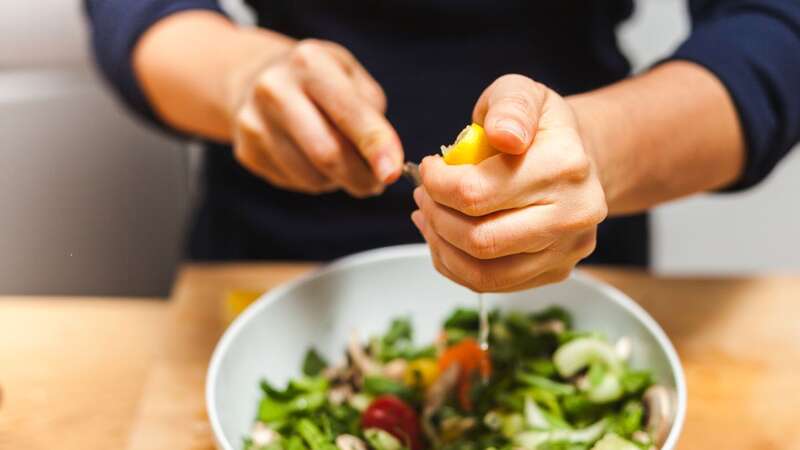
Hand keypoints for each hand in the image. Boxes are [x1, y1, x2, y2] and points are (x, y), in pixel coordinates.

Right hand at [230, 39, 402, 196]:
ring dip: (338, 180)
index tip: (393, 173)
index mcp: (309, 63)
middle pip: (327, 152)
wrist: (257, 78)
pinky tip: (312, 160)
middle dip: (361, 177)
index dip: (375, 146)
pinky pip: (294, 182)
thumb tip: (385, 165)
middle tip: (376, 184)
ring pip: (312, 175)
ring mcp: (254, 121)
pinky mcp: (246, 151)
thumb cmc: (319, 81)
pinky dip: (315, 180)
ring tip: (342, 163)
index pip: (349, 112)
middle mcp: (275, 88)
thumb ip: (371, 117)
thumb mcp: (350, 79)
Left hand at [412, 74, 606, 291]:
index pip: (478, 193)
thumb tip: (504, 135)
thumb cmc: (539, 127)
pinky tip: (445, 238)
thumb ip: (509, 106)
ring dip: (442, 247)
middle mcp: (574, 213)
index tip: (429, 168)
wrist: (577, 158)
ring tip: (429, 217)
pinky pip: (492, 284)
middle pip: (480, 240)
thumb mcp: (522, 94)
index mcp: (566, 165)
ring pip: (484, 273)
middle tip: (424, 195)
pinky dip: (455, 265)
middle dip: (436, 218)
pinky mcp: (556, 272)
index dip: (437, 184)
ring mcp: (567, 249)